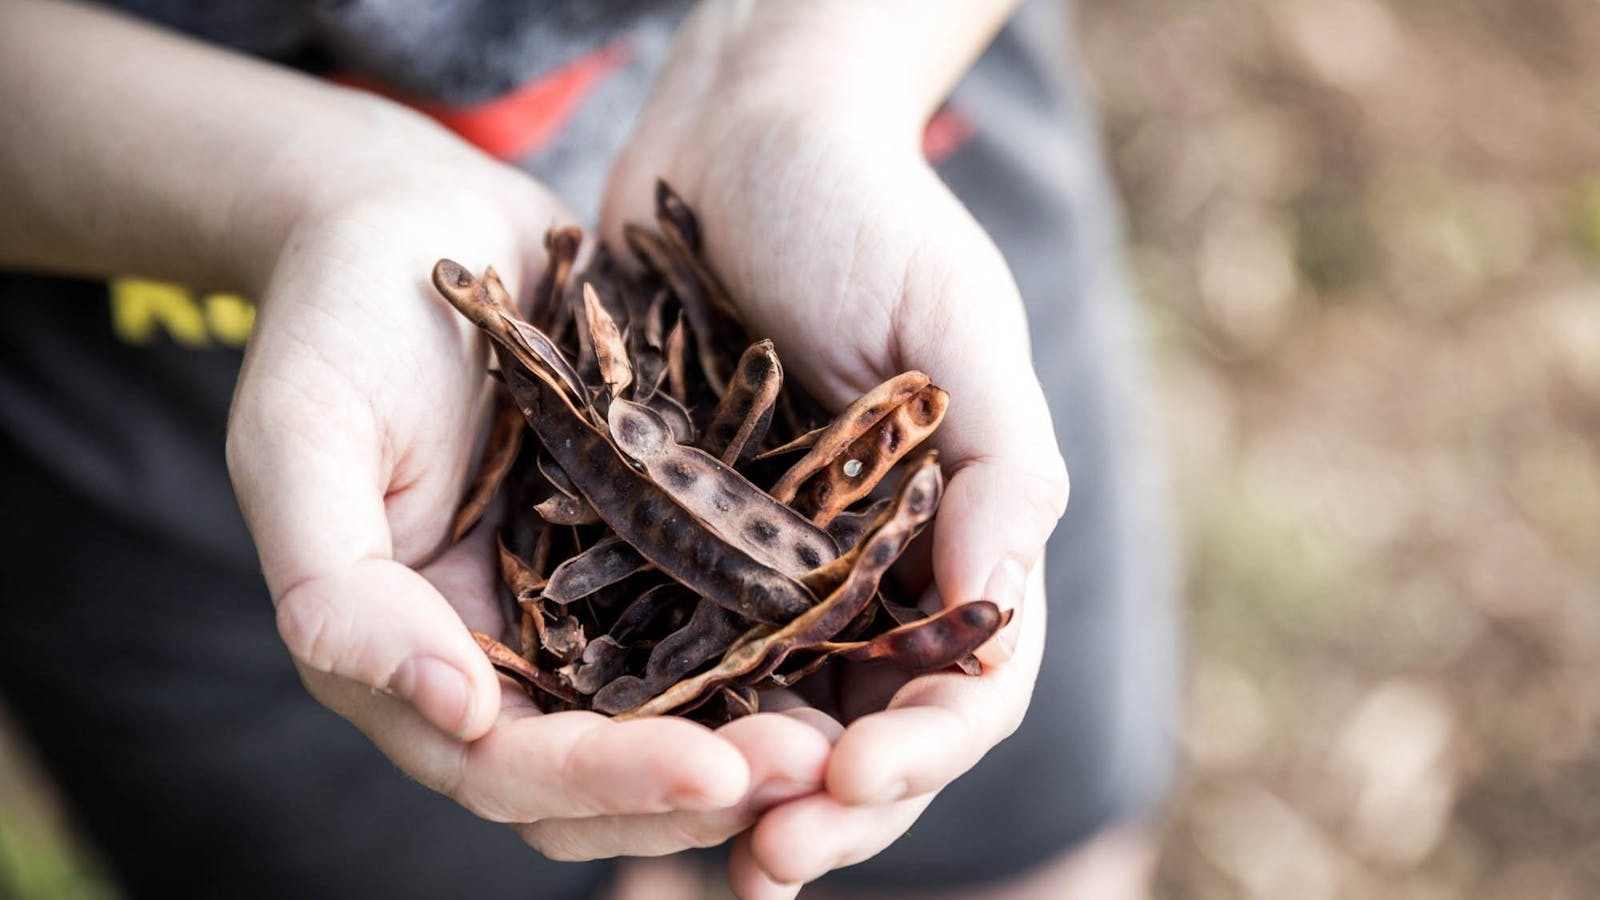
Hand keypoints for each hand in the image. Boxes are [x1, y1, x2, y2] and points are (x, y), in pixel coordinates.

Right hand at [225, 120, 830, 857]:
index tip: (712, 773)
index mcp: (405, 653)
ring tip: (845, 735)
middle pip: (602, 770)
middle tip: (811, 770)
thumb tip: (458, 711)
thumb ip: (338, 590)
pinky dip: (772, 651)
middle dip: (702, 787)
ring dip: (754, 739)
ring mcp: (580, 602)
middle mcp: (501, 651)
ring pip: (671, 715)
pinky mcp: (646, 545)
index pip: (506, 765)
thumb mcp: (302, 439)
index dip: (605, 782)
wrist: (416, 218)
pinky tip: (844, 641)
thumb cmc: (339, 315)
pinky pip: (714, 620)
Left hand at [602, 2, 1067, 892]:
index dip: (923, 746)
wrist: (736, 133)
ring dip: (741, 795)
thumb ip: (999, 464)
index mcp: (955, 532)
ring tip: (698, 853)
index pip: (963, 680)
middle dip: (832, 803)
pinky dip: (661, 718)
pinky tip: (616, 761)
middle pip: (867, 727)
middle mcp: (868, 569)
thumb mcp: (956, 318)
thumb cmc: (865, 210)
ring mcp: (772, 565)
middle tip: (770, 857)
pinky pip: (675, 653)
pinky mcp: (679, 541)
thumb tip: (999, 606)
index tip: (857, 771)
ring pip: (771, 717)